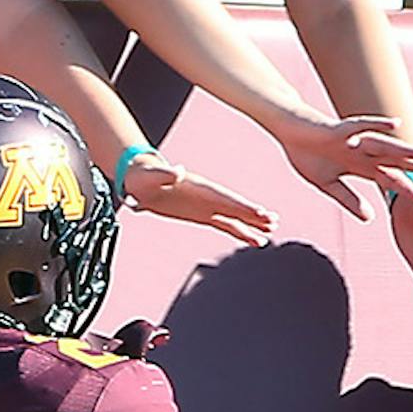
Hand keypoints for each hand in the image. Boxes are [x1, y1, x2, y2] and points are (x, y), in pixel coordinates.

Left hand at [121, 153, 275, 248]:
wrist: (139, 179)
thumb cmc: (144, 176)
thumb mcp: (151, 175)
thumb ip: (165, 174)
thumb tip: (176, 171)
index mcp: (199, 188)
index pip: (225, 198)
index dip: (243, 206)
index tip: (260, 213)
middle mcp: (207, 196)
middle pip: (235, 207)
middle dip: (253, 215)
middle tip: (273, 222)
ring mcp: (207, 206)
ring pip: (234, 217)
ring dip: (252, 225)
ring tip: (269, 233)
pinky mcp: (203, 214)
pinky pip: (226, 225)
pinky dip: (240, 232)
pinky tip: (254, 240)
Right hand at [276, 113, 412, 214]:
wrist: (289, 133)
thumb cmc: (308, 156)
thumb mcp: (328, 185)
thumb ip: (349, 200)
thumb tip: (370, 218)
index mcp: (361, 167)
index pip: (391, 180)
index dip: (409, 190)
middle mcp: (363, 152)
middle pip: (395, 161)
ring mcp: (353, 140)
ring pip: (384, 146)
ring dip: (404, 150)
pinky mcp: (340, 130)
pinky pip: (362, 126)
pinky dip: (377, 125)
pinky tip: (396, 124)